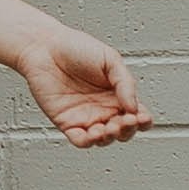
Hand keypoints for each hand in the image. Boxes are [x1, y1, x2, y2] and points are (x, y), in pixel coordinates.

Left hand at [16, 27, 150, 147]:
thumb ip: (125, 83)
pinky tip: (93, 133)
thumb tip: (134, 107)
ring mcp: (86, 117)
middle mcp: (104, 108)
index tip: (142, 117)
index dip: (144, 121)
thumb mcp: (110, 59)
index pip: (138, 115)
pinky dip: (88, 141)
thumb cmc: (76, 48)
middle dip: (128, 130)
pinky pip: (80, 140)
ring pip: (104, 139)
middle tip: (125, 120)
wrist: (45, 47)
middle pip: (124, 131)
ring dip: (110, 137)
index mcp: (117, 94)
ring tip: (108, 127)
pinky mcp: (67, 122)